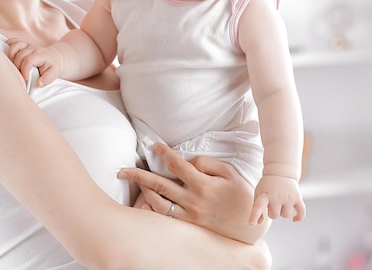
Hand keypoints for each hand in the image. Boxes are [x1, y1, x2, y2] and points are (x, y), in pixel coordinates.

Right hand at [5, 38, 62, 86]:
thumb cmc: (52, 66)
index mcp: (41, 55)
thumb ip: (47, 79)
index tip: (25, 79)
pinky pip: (13, 41)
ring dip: (10, 57)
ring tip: (13, 66)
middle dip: (17, 66)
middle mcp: (33, 48)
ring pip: (15, 46)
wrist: (54, 57)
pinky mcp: (23, 44)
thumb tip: (38, 83)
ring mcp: (27, 44)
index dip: (24, 70)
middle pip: (20, 55)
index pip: (28, 61)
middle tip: (19, 74)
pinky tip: (7, 55)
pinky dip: (8, 46)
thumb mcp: (54, 74)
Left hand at [117, 143, 268, 243]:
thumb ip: (207, 163)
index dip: (163, 153)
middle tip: (121, 169)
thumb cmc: (240, 195)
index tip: (153, 145)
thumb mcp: (229, 173)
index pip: (176, 165)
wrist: (250, 226)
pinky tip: (144, 199)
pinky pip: (165, 216)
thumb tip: (187, 162)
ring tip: (133, 181)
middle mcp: (193, 201)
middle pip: (159, 185)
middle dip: (138, 176)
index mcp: (203, 185)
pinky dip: (152, 207)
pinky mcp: (189, 225)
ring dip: (142, 191)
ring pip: (158, 203)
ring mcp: (189, 215)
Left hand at [249, 175, 305, 225]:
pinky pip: (301, 212)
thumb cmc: (267, 186)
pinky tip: (294, 219)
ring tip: (280, 203)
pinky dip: (299, 217)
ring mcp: (288, 197)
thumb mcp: (259, 194)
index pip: (258, 206)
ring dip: (283, 213)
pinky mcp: (297, 198)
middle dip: (272, 212)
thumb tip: (258, 223)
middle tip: (272, 203)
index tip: (251, 223)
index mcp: (264, 195)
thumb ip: (257, 208)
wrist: (280, 173)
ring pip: (286, 215)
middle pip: (274, 215)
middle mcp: (276, 196)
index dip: (254, 215)